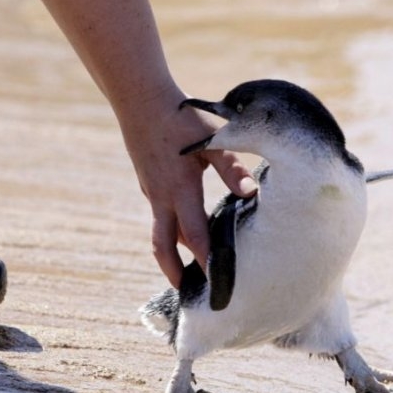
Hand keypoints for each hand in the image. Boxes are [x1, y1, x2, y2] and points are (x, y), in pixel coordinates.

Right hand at [120, 87, 256, 287]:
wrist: (141, 101)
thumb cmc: (181, 118)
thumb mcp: (211, 141)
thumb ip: (232, 170)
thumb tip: (252, 195)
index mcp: (180, 190)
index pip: (195, 234)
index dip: (206, 259)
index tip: (216, 282)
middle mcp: (162, 198)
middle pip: (163, 246)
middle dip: (174, 271)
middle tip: (187, 291)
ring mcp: (152, 192)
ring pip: (162, 232)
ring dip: (174, 252)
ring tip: (188, 268)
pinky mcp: (148, 185)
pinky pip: (161, 215)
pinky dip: (173, 230)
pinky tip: (188, 227)